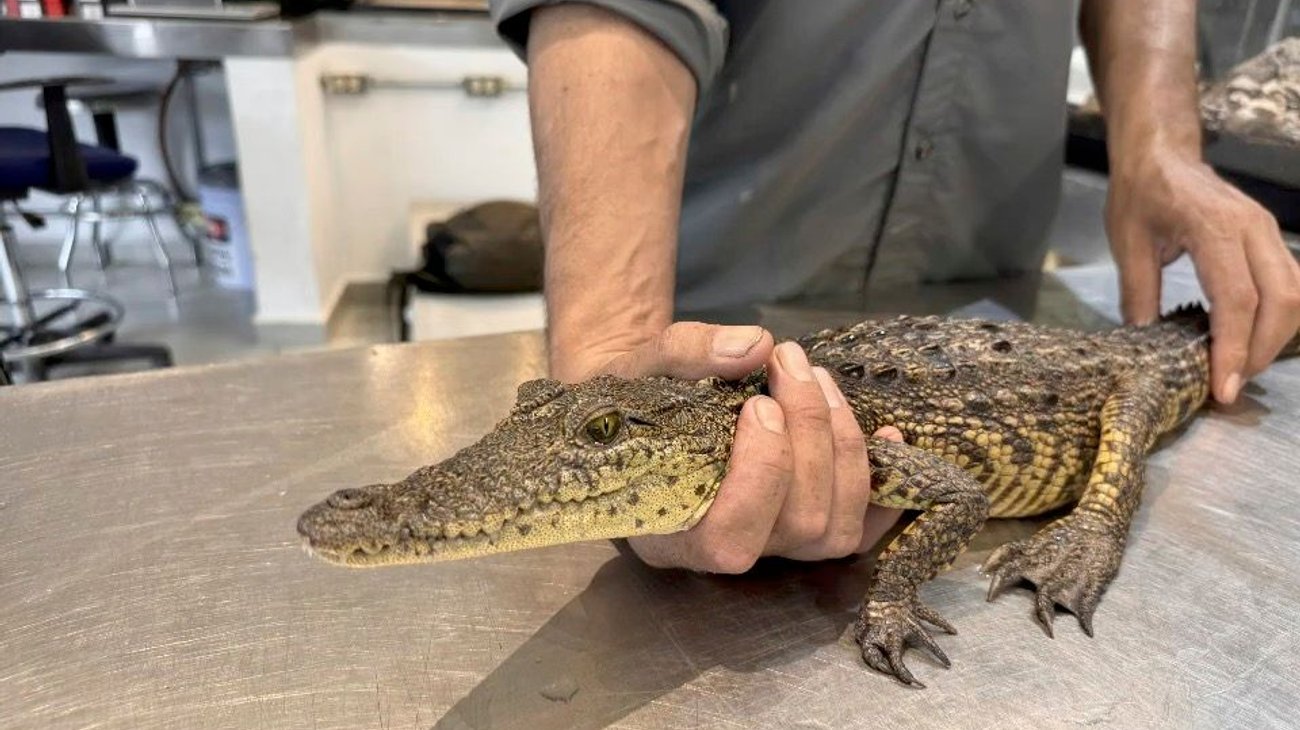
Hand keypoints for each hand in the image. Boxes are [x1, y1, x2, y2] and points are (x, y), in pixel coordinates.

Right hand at [579, 322, 903, 571]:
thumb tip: (754, 346)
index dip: (762, 473)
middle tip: (790, 364)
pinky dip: (882, 486)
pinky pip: (862, 531)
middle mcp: (723, 550)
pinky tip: (888, 434)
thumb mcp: (640, 364)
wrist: (643, 399)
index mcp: (667, 531)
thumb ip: (685, 354)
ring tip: (819, 379)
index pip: (730, 537)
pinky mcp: (806, 528)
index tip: (759, 403)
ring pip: (836, 530)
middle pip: (798, 524)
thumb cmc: (633, 391)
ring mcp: (771, 546)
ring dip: (844, 447)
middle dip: (811, 436)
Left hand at [1107, 150, 1299, 403]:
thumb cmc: (1141, 192)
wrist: (1161, 152)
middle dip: (1260, 351)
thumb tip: (1145, 344)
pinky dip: (1277, 317)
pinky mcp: (1270, 238)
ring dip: (1274, 337)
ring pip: (1296, 294)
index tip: (1222, 387)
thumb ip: (1138, 294)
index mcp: (1216, 228)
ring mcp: (1268, 232)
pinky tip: (1248, 339)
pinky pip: (1291, 284)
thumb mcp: (1128, 243)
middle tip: (1230, 386)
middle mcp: (1254, 229)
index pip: (1237, 300)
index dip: (1232, 349)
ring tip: (1238, 367)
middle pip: (1281, 301)